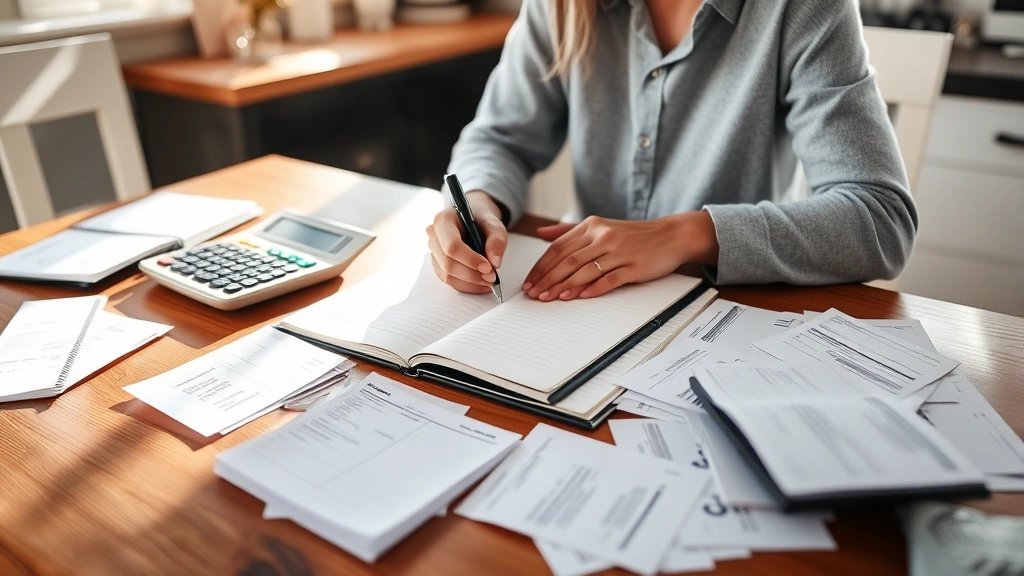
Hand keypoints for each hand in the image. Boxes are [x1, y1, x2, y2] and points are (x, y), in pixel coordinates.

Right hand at [426, 191, 507, 293]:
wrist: (474, 222)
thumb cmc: (482, 221)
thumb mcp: (494, 225)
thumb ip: (496, 240)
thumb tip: (494, 263)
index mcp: (444, 220)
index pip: (452, 245)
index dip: (470, 259)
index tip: (488, 268)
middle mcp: (434, 236)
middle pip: (448, 263)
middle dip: (471, 274)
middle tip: (491, 278)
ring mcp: (433, 251)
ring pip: (447, 274)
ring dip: (470, 283)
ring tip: (488, 282)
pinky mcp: (438, 264)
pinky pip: (449, 280)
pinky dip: (466, 285)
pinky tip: (481, 284)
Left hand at [523, 211, 718, 300]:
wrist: (671, 235)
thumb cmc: (633, 235)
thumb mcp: (601, 226)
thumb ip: (569, 230)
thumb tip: (541, 232)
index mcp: (592, 226)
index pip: (559, 247)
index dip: (542, 266)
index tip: (530, 281)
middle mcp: (603, 236)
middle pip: (568, 260)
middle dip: (547, 279)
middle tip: (534, 294)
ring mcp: (619, 251)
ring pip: (584, 270)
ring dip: (564, 286)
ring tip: (549, 298)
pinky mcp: (633, 267)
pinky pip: (608, 279)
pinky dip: (592, 289)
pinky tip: (578, 297)